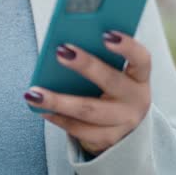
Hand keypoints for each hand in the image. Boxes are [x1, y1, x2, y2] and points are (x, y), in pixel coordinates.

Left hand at [25, 31, 151, 155]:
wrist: (123, 132)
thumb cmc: (111, 92)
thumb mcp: (115, 76)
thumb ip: (100, 60)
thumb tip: (67, 46)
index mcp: (139, 77)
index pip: (141, 58)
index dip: (127, 46)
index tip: (105, 34)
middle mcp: (137, 100)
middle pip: (111, 81)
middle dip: (85, 65)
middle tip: (61, 52)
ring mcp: (124, 123)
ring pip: (88, 110)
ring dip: (59, 100)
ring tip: (34, 93)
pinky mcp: (108, 140)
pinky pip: (79, 129)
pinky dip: (58, 118)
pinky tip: (41, 109)